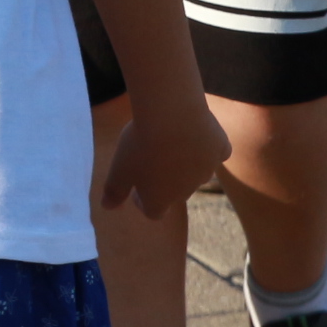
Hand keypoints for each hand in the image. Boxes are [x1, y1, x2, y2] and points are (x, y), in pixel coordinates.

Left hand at [98, 90, 229, 221]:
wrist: (172, 115)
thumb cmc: (141, 143)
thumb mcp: (119, 168)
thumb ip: (114, 190)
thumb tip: (106, 207)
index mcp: (161, 200)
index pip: (154, 212)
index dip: (143, 201)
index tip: (135, 189)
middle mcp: (187, 191)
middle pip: (176, 192)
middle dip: (165, 181)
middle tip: (152, 158)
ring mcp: (207, 170)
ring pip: (196, 172)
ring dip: (185, 163)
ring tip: (172, 140)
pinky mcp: (220, 149)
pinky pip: (216, 151)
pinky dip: (208, 145)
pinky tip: (199, 132)